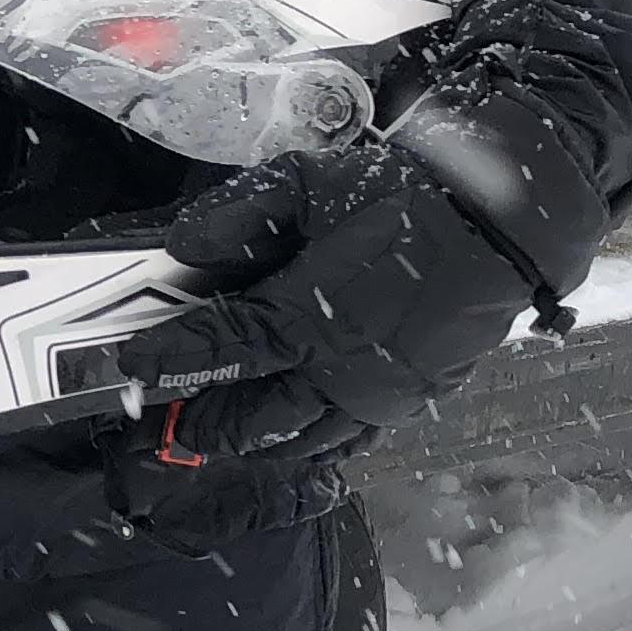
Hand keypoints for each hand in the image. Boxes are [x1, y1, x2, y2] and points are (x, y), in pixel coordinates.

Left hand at [102, 130, 539, 520]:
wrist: (498, 219)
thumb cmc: (400, 195)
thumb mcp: (310, 183)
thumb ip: (241, 214)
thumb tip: (181, 243)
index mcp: (306, 314)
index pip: (221, 348)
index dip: (172, 359)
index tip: (133, 367)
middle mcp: (337, 368)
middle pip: (256, 416)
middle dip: (208, 423)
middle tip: (174, 424)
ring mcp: (378, 392)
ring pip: (304, 439)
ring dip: (257, 444)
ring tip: (224, 442)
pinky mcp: (411, 398)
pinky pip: (354, 439)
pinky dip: (317, 447)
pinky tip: (299, 443)